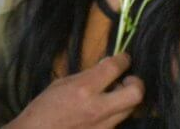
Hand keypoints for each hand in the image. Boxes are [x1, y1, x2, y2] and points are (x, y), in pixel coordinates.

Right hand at [7, 54, 143, 128]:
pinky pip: (117, 122)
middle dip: (137, 83)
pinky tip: (102, 110)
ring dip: (126, 99)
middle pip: (135, 94)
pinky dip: (114, 113)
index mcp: (84, 89)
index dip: (123, 59)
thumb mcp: (61, 84)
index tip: (124, 58)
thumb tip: (105, 67)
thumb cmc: (43, 109)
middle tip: (127, 79)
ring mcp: (103, 126)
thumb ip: (86, 76)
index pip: (115, 68)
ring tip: (114, 95)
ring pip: (130, 109)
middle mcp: (98, 108)